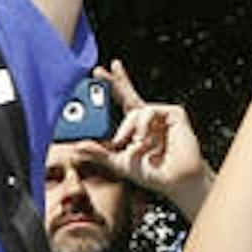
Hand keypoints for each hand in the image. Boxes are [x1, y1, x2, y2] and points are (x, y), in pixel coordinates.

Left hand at [95, 61, 215, 213]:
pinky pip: (149, 111)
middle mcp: (147, 118)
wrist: (174, 180)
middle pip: (128, 94)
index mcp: (135, 126)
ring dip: (131, 130)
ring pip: (134, 110)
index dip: (112, 86)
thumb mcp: (119, 162)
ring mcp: (161, 115)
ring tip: (138, 146)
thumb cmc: (152, 173)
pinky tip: (147, 140)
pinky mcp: (173, 114)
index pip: (120, 101)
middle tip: (98, 71)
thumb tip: (78, 145)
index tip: (99, 72)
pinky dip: (144, 127)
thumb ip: (100, 153)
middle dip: (115, 80)